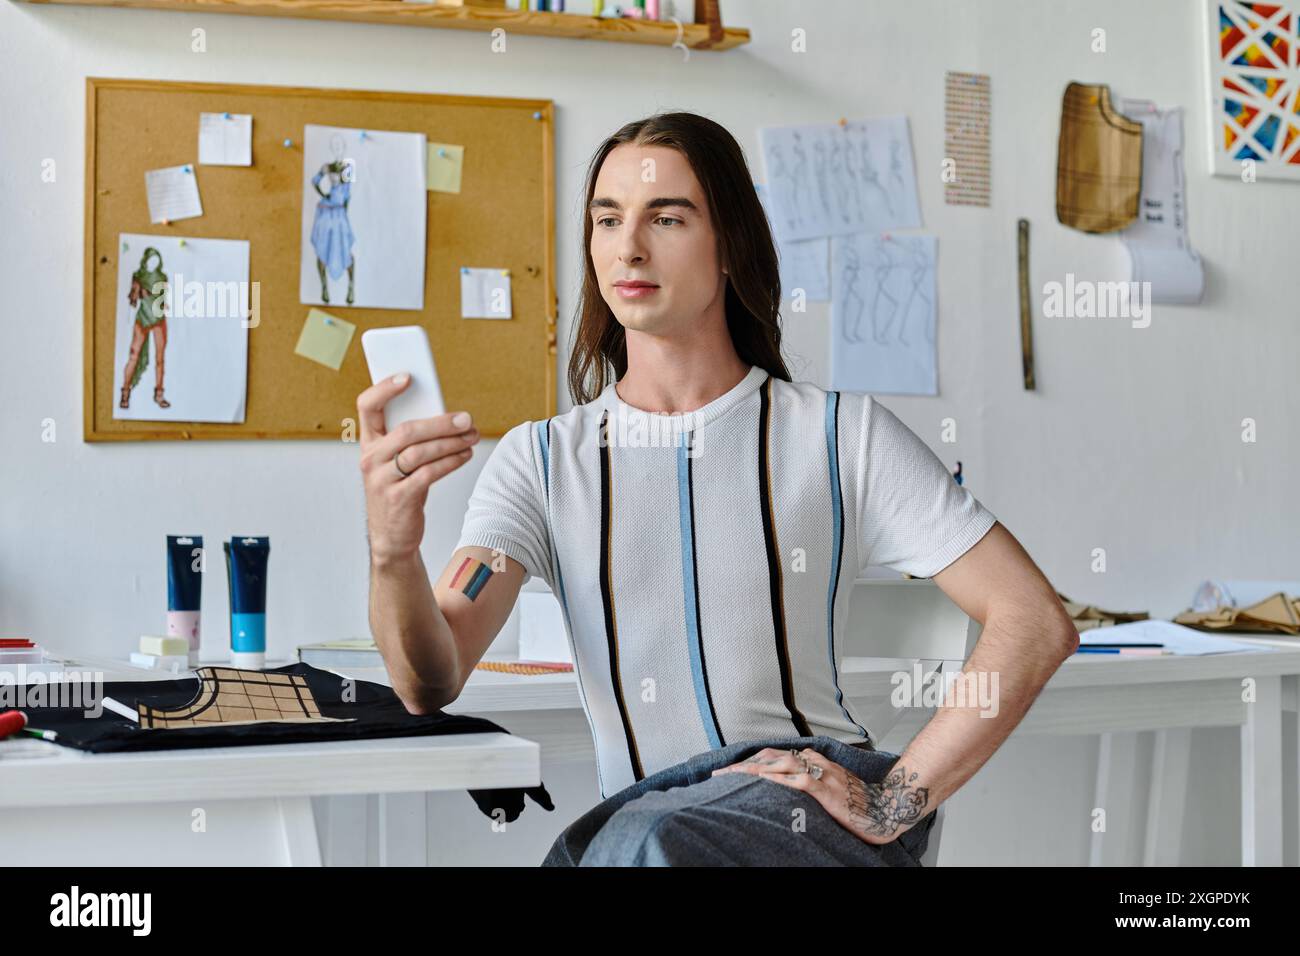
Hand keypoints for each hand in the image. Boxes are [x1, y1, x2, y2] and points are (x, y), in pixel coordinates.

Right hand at [356, 373, 479, 562]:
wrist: (392, 536)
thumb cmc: (400, 490)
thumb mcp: (398, 462)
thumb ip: (412, 439)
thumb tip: (449, 417)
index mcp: (369, 443)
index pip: (367, 406)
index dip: (385, 388)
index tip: (408, 377)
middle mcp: (371, 459)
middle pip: (407, 430)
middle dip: (441, 422)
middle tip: (466, 419)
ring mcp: (382, 480)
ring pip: (421, 452)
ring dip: (452, 443)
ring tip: (471, 438)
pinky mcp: (399, 498)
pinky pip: (429, 473)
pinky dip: (451, 462)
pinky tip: (464, 456)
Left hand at [711, 747, 930, 845]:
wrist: (884, 808)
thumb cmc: (856, 800)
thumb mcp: (827, 785)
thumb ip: (807, 780)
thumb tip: (782, 784)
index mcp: (813, 758)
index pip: (773, 755)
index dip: (749, 761)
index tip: (728, 769)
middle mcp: (814, 761)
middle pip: (769, 757)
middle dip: (741, 765)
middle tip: (718, 773)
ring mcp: (819, 773)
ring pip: (778, 765)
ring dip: (751, 771)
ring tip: (730, 777)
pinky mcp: (824, 788)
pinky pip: (795, 781)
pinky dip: (776, 780)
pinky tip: (760, 783)